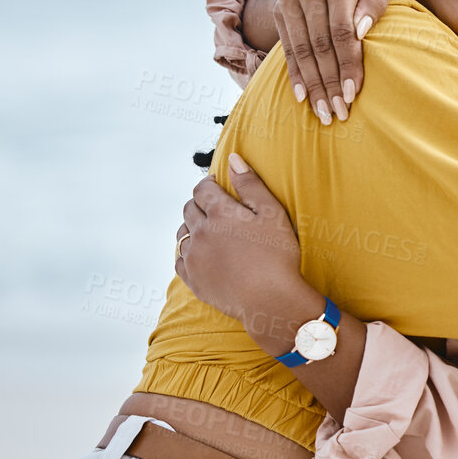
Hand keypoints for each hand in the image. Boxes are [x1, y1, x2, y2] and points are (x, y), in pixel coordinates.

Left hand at [175, 152, 312, 327]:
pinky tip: (202, 254)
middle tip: (214, 208)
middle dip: (199, 204)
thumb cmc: (277, 255)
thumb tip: (232, 159)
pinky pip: (180, 260)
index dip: (208, 184)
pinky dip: (188, 253)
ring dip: (192, 227)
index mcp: (219, 213)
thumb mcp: (272, 213)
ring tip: (209, 231)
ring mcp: (193, 257)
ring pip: (182, 233)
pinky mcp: (193, 279)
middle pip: (189, 209)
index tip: (216, 185)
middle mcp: (200, 232)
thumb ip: (250, 184)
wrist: (271, 300)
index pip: (202, 189)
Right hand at [274, 0, 393, 125]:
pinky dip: (296, 73)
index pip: (341, 29)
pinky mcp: (278, 9)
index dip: (347, 63)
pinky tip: (303, 96)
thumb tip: (361, 31)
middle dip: (329, 82)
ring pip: (302, 49)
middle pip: (319, 43)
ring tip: (323, 113)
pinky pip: (288, 47)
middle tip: (339, 112)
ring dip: (313, 84)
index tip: (354, 93)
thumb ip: (376, 2)